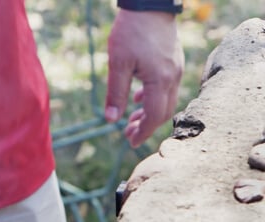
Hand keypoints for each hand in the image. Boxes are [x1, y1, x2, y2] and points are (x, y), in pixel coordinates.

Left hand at [104, 10, 183, 147]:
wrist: (150, 5)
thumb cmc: (131, 32)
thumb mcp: (117, 64)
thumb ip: (116, 94)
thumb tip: (111, 120)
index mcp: (160, 80)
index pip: (154, 116)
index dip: (142, 132)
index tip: (130, 143)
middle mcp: (173, 76)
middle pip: (163, 112)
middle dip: (146, 126)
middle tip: (128, 135)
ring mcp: (175, 68)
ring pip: (166, 100)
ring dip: (149, 113)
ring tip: (131, 120)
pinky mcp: (173, 61)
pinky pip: (167, 87)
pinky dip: (153, 98)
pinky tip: (138, 97)